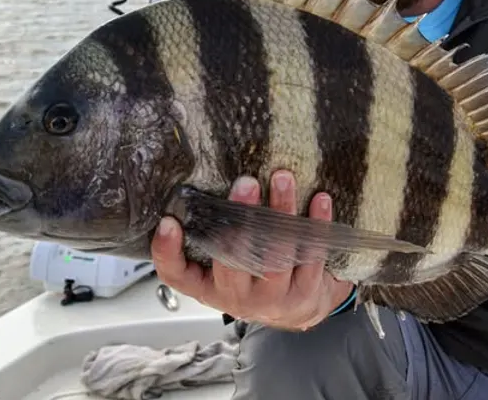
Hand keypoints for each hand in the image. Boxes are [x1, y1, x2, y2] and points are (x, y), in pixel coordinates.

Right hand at [151, 170, 354, 330]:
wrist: (297, 309)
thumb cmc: (252, 276)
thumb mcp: (224, 265)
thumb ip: (212, 236)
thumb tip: (198, 184)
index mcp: (208, 287)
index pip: (177, 274)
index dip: (167, 251)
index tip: (168, 221)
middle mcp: (236, 297)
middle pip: (233, 261)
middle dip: (240, 219)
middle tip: (245, 183)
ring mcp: (272, 298)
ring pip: (276, 256)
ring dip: (281, 213)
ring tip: (283, 179)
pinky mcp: (304, 293)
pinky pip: (312, 256)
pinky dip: (317, 224)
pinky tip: (319, 199)